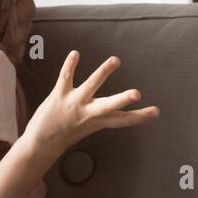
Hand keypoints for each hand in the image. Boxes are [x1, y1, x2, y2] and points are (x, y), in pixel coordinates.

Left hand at [28, 51, 159, 159]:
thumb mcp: (87, 127)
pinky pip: (65, 77)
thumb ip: (99, 116)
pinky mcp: (58, 95)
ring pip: (90, 85)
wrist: (41, 143)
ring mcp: (73, 103)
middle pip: (109, 106)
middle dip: (122, 99)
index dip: (140, 116)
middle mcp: (88, 113)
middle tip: (137, 93)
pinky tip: (75, 53)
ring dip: (103, 72)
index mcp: (98, 122)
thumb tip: (109, 110)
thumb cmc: (64, 134)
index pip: (123, 120)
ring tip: (115, 60)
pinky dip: (70, 65)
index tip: (156, 111)